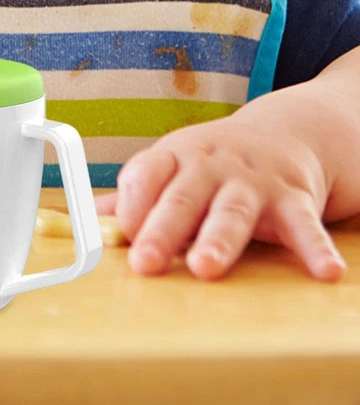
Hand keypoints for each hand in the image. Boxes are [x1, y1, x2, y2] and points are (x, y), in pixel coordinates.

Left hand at [93, 115, 346, 280]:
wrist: (283, 132)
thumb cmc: (210, 161)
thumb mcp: (169, 167)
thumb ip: (131, 197)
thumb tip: (81, 221)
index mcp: (173, 156)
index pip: (144, 175)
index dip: (130, 203)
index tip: (118, 233)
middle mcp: (209, 165)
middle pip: (182, 198)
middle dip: (162, 230)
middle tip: (145, 262)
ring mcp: (251, 180)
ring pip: (233, 211)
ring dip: (219, 239)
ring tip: (206, 267)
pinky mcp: (293, 197)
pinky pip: (305, 224)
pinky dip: (315, 247)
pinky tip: (323, 272)